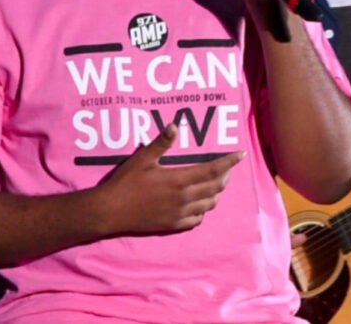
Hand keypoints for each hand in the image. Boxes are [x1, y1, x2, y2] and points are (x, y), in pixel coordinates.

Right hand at [94, 122, 244, 234]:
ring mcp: (180, 214)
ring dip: (216, 193)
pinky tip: (199, 204)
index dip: (229, 162)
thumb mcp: (143, 159)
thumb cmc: (126, 182)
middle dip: (226, 175)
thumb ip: (162, 143)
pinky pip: (196, 220)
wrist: (110, 211)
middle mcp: (184, 198)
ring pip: (209, 204)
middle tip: (227, 167)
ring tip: (215, 183)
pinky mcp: (173, 225)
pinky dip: (202, 210)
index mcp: (180, 180)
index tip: (240, 154)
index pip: (213, 170)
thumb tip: (175, 125)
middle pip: (216, 187)